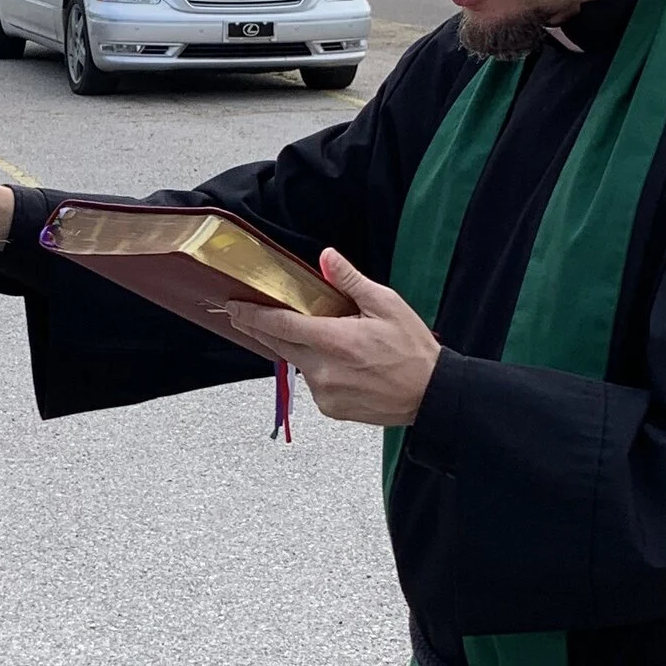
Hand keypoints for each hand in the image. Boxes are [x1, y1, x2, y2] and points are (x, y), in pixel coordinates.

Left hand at [210, 250, 439, 429]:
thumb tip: (327, 257)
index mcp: (335, 340)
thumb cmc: (413, 350)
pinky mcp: (330, 408)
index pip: (281, 325)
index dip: (253, 315)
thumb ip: (350, 281)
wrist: (431, 395)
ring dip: (296, 348)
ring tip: (313, 335)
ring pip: (297, 364)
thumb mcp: (387, 305)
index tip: (234, 306)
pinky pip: (313, 383)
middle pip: (279, 345)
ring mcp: (325, 393)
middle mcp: (323, 370)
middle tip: (241, 314)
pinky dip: (317, 369)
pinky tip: (338, 363)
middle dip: (259, 328)